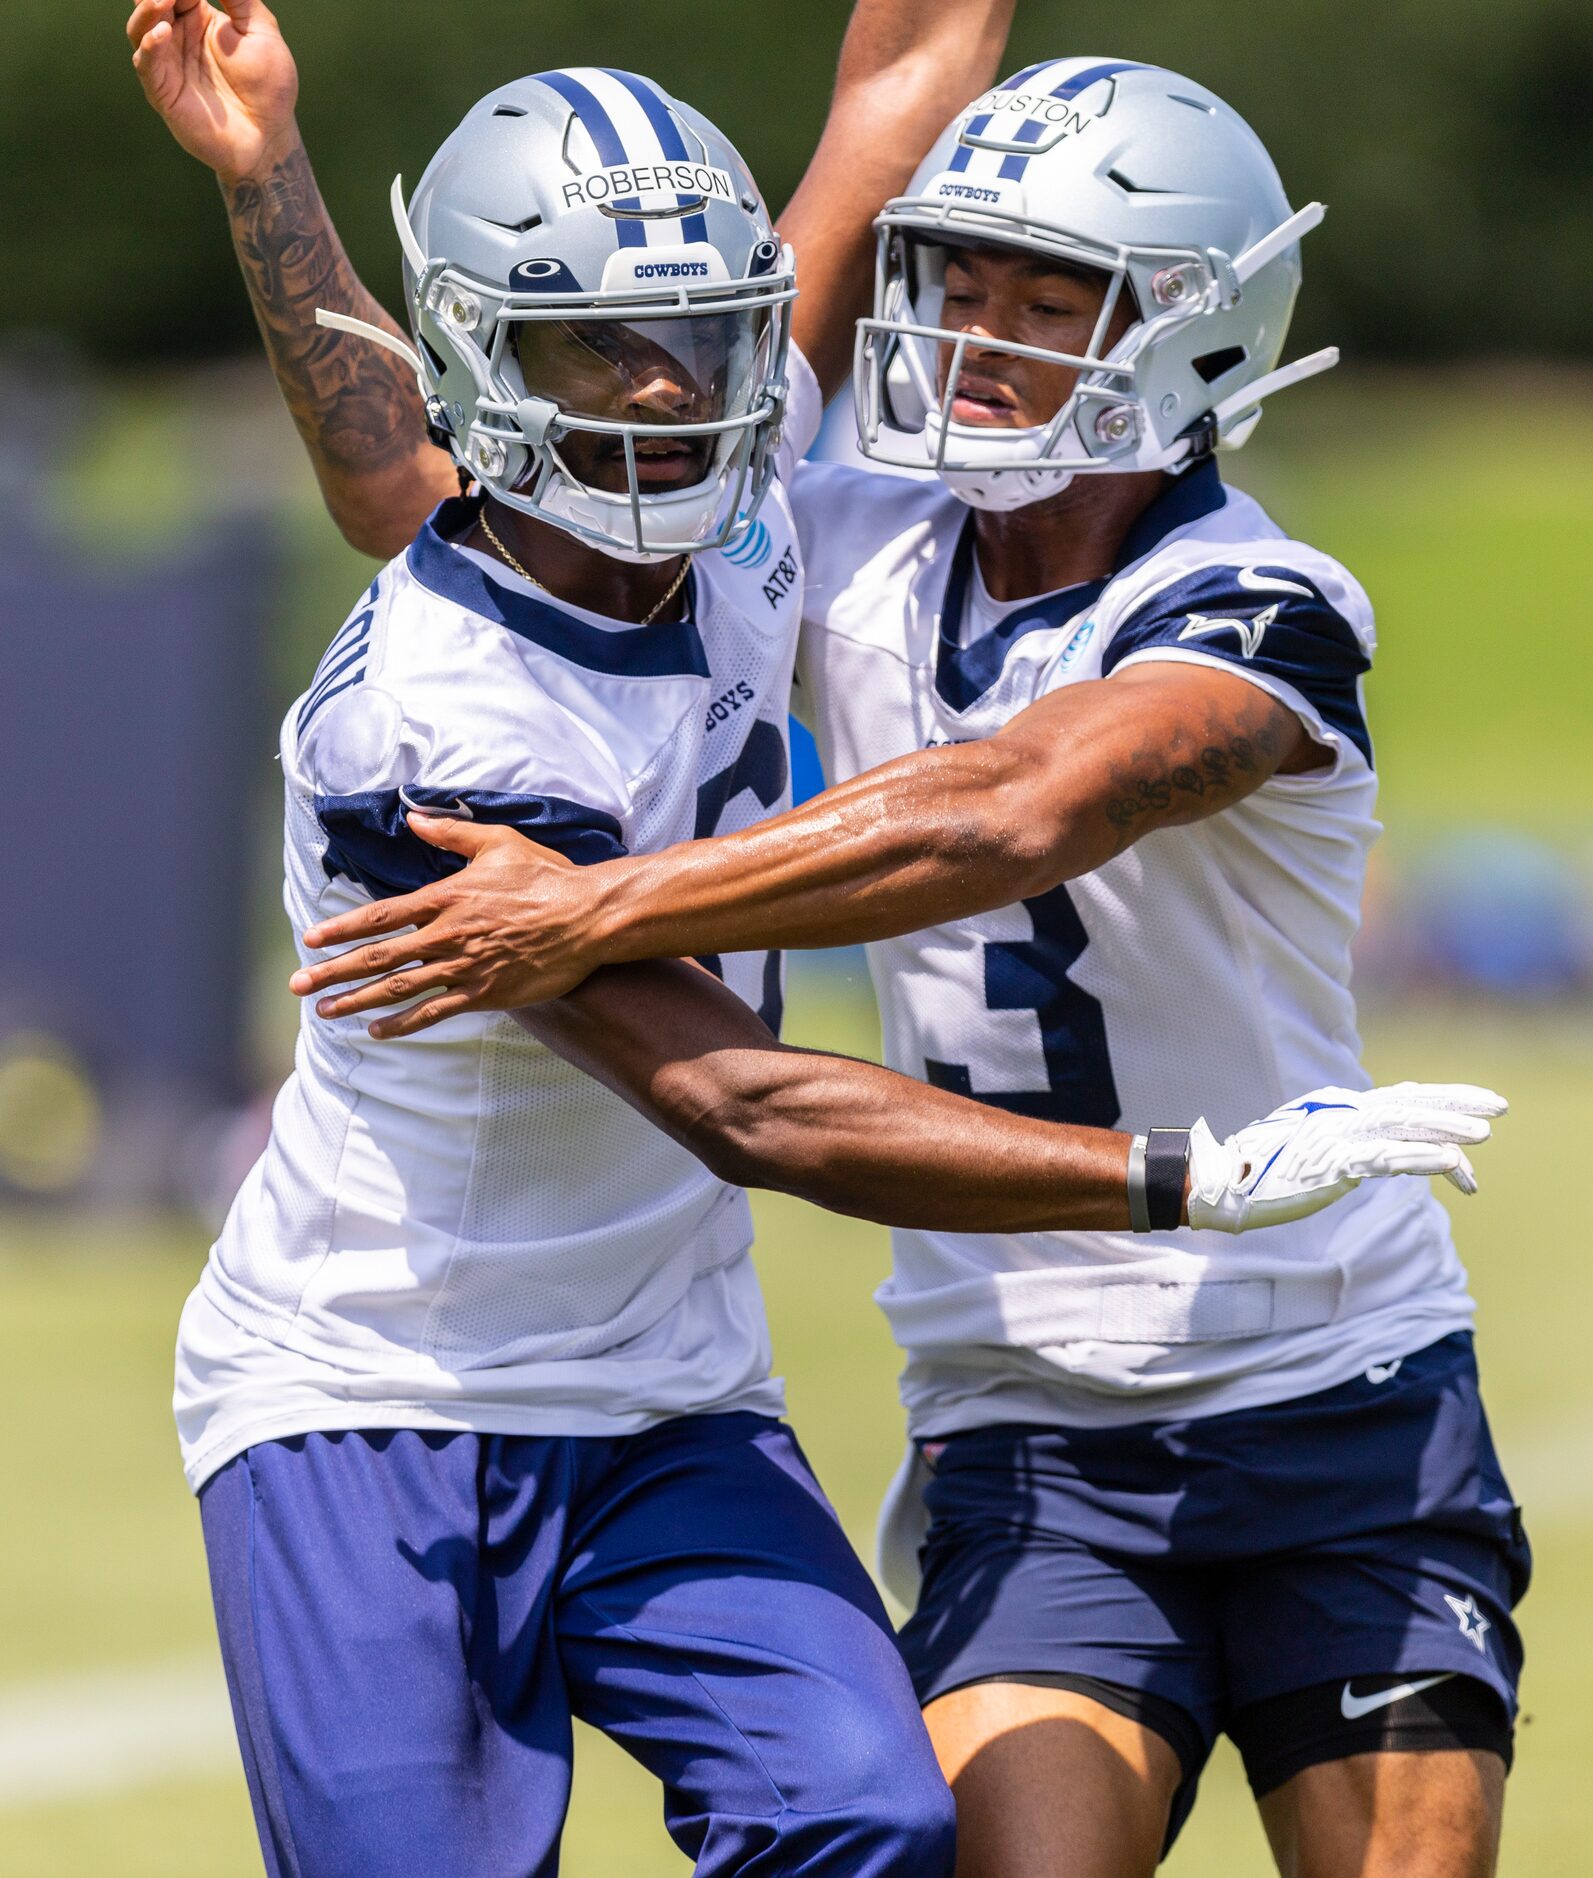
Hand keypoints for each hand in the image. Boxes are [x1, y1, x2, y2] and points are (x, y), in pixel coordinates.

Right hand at [127, 0, 298, 184]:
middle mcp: (177, 38)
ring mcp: (167, 64)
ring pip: (140, 29)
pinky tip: (163, 32)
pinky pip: (147, 65)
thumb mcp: (261, 31)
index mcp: (198, 19)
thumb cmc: (269, 86)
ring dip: (147, 11)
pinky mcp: (163, 92)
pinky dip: (150, 46)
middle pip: (152, 4)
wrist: (270, 136)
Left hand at [290, 815, 613, 1037]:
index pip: (380, 916)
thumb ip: (451, 833)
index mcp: (446, 898)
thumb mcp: (498, 843)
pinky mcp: (486, 992)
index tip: (310, 939)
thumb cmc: (546, 877)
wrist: (587, 917)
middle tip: (298, 985)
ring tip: (325, 1011)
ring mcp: (465, 967)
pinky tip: (376, 1030)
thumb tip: (414, 820)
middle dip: (333, 971)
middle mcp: (447, 935)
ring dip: (357, 1000)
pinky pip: (436, 1011)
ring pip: (399, 987)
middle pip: (378, 956)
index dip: (341, 928)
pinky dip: (404, 1023)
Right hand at [1187, 1082, 1506, 1233]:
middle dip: (1457, 1105)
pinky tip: (1452, 1163)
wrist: (1223, 1179)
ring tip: (1486, 1134)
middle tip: (1499, 1107)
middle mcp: (1342, 1114)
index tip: (1476, 1105)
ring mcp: (1339, 1136)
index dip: (1442, 1099)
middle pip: (1410, 1104)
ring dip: (1447, 1130)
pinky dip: (1422, 1159)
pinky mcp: (1334, 1164)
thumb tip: (1383, 1154)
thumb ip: (1347, 1142)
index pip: (1400, 1099)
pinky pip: (1387, 1160)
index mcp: (1339, 1108)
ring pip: (1405, 1127)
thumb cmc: (1261, 1168)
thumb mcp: (1310, 1146)